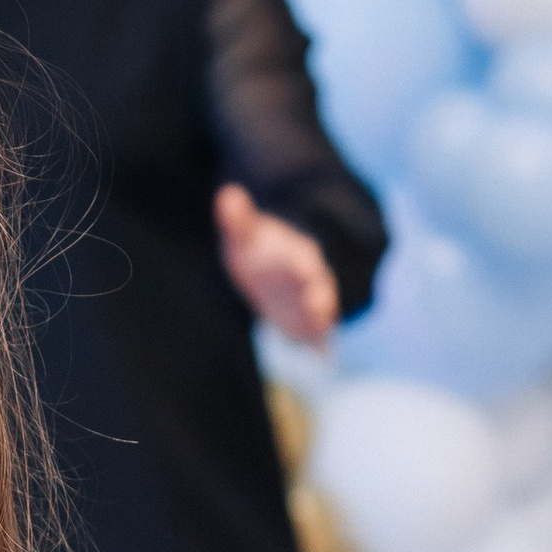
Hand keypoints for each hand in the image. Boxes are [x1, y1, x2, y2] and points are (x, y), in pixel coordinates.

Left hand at [215, 185, 339, 346]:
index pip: (303, 256)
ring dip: (322, 322)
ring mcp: (310, 301)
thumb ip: (239, 219)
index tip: (303, 269)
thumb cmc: (258, 249)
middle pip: (319, 286)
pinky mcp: (306, 321)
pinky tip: (324, 357)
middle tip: (320, 307)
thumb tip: (227, 194)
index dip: (302, 263)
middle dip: (320, 296)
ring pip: (320, 312)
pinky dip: (322, 345)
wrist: (267, 270)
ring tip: (323, 333)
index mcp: (296, 253)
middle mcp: (309, 278)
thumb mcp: (245, 235)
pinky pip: (318, 334)